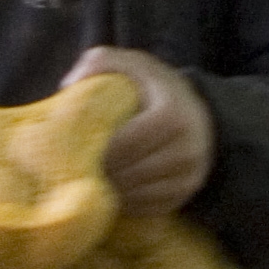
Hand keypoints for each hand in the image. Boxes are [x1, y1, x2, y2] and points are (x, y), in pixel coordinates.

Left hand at [64, 46, 214, 216]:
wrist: (198, 112)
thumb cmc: (154, 87)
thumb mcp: (133, 63)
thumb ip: (101, 61)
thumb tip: (70, 84)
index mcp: (171, 114)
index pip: (123, 144)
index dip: (96, 151)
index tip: (72, 151)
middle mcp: (187, 147)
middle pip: (129, 172)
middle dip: (99, 175)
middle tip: (74, 173)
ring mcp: (189, 174)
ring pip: (137, 194)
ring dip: (110, 192)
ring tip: (87, 184)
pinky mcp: (186, 192)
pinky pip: (149, 206)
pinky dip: (126, 203)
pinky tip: (108, 193)